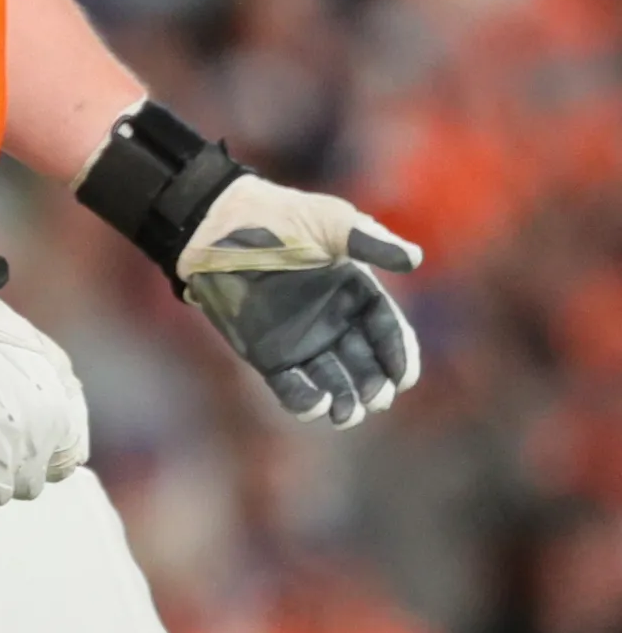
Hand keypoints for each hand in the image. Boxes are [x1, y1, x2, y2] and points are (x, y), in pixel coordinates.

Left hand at [177, 175, 421, 425]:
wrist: (218, 225)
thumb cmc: (279, 216)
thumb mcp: (329, 221)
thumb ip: (369, 241)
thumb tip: (413, 259)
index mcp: (355, 293)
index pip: (386, 331)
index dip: (399, 356)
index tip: (404, 379)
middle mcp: (333, 322)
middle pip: (364, 364)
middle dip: (374, 386)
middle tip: (377, 399)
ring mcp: (300, 340)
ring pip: (332, 381)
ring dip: (344, 402)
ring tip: (347, 415)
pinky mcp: (266, 353)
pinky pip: (290, 385)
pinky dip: (304, 400)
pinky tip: (316, 406)